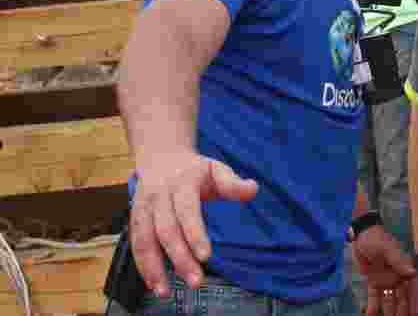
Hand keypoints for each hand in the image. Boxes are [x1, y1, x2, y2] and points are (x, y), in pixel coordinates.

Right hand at [130, 153, 258, 297]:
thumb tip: (253, 189)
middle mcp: (159, 195)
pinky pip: (135, 243)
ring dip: (153, 268)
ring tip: (165, 291)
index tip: (206, 257)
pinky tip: (152, 283)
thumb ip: (233, 184)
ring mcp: (143, 206)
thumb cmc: (195, 169)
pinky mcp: (134, 217)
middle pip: (166, 230)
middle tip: (195, 282)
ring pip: (144, 239)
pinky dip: (141, 265)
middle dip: (179, 258)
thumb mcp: (217, 169)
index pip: (187, 211)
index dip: (195, 234)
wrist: (161, 156)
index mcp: (182, 182)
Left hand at [354, 226, 417, 315]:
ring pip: (389, 299)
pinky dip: (373, 306)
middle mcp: (396, 275)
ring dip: (389, 310)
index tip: (416, 313)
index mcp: (404, 267)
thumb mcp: (388, 248)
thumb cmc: (377, 239)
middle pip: (401, 296)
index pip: (412, 287)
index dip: (415, 300)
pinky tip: (371, 314)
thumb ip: (399, 262)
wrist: (360, 236)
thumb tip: (413, 273)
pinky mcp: (373, 281)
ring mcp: (384, 279)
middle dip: (403, 309)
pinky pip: (374, 296)